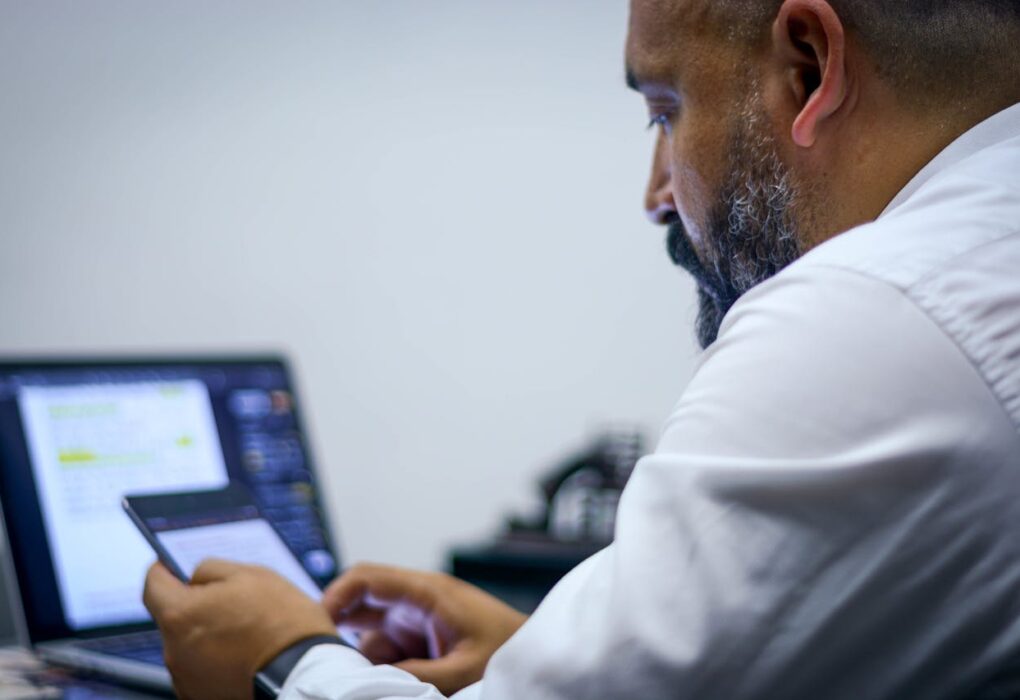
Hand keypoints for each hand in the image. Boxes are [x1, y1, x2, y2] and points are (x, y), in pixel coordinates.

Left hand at [143, 560, 337, 699]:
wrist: (305, 673)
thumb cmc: (282, 623)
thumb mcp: (251, 575)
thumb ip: (212, 569)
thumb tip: (195, 576)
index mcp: (181, 614)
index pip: (153, 585)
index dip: (163, 570)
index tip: (171, 565)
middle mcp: (174, 650)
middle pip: (174, 617)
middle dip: (196, 605)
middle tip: (231, 600)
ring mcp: (186, 679)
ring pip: (188, 644)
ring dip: (208, 633)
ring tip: (246, 631)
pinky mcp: (200, 697)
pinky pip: (201, 668)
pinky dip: (217, 659)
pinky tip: (245, 653)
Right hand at [322, 563, 527, 695]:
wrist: (540, 658)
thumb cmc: (512, 650)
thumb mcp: (463, 670)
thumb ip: (416, 677)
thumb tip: (369, 684)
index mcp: (427, 592)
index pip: (367, 578)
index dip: (334, 596)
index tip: (313, 625)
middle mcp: (416, 602)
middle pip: (360, 608)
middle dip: (343, 637)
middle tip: (334, 667)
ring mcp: (416, 622)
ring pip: (369, 639)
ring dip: (367, 663)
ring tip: (381, 681)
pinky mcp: (420, 641)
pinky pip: (386, 654)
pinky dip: (382, 672)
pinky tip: (389, 683)